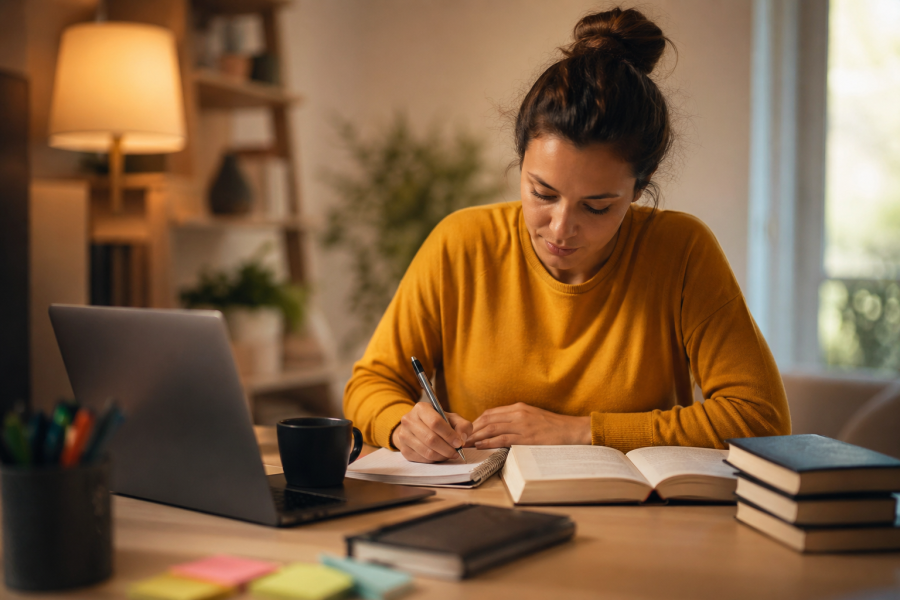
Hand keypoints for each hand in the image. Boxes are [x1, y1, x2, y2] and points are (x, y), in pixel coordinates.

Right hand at [391, 402, 473, 462]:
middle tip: (456, 452)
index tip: (459, 443)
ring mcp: (404, 435)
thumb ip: (462, 426)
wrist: (417, 427)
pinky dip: (434, 460)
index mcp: (421, 408)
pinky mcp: (403, 449)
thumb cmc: (438, 422)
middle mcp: (409, 420)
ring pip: (426, 451)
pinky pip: (422, 459)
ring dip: (442, 455)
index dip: (449, 435)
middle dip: (447, 448)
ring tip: (450, 454)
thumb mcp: (452, 418)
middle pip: (430, 439)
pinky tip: (440, 455)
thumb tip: (462, 439)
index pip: (435, 423)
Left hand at [469, 402, 590, 447]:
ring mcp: (522, 425)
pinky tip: (480, 446)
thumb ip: (516, 419)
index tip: (468, 430)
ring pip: (492, 429)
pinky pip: (503, 439)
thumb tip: (499, 426)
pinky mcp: (527, 438)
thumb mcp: (532, 416)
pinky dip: (489, 442)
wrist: (572, 430)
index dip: (476, 422)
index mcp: (519, 408)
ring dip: (476, 436)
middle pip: (488, 420)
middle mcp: (518, 414)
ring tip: (465, 443)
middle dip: (472, 429)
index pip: (491, 413)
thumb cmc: (553, 426)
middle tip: (460, 437)